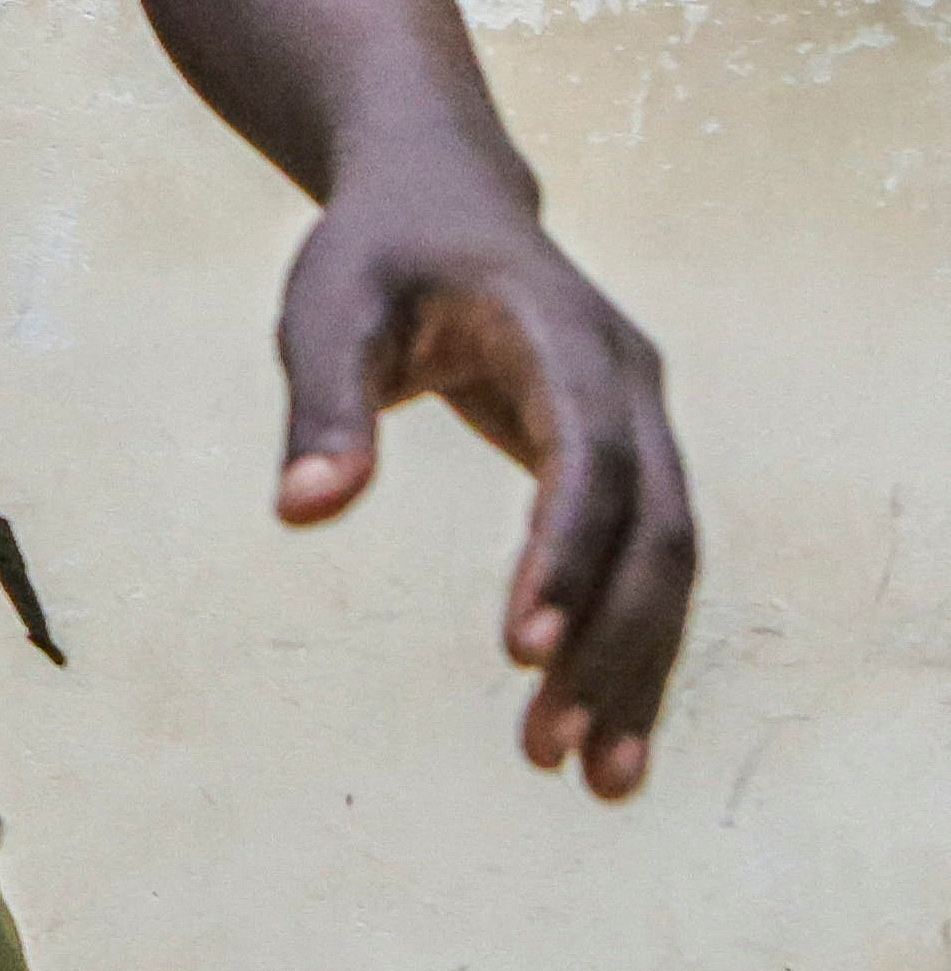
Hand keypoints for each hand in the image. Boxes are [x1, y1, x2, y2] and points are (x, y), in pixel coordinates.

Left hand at [274, 161, 694, 798]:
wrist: (441, 194)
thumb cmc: (374, 251)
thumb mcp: (328, 305)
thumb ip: (323, 402)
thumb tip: (301, 510)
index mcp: (560, 335)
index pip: (587, 459)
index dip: (565, 554)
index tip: (523, 647)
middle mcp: (625, 383)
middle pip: (650, 529)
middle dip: (609, 640)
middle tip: (551, 745)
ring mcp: (640, 423)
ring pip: (668, 562)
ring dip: (637, 667)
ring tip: (594, 777)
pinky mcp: (627, 459)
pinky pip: (648, 563)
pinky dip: (632, 646)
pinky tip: (602, 732)